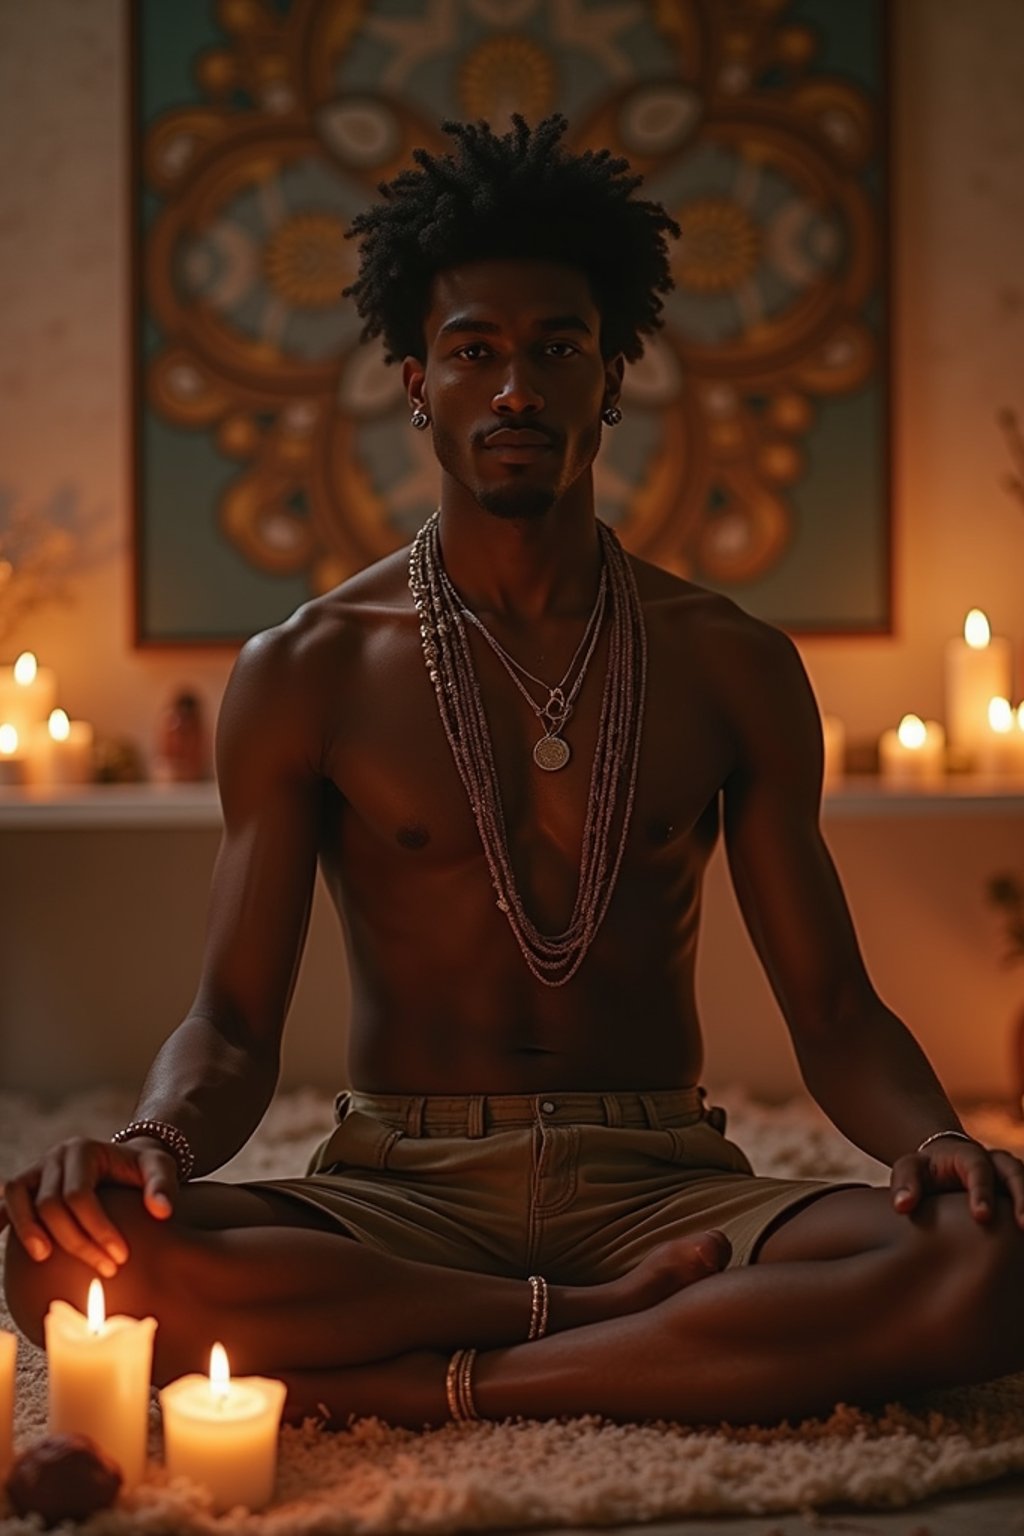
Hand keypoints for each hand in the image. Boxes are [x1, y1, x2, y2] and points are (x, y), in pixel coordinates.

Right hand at [0, 1137, 178, 1276]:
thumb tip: (162, 1211)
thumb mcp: (159, 1166)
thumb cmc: (141, 1167)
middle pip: (51, 1204)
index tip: (120, 1257)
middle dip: (75, 1240)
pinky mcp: (26, 1186)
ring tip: (45, 1258)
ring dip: (27, 1230)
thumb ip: (162, 1185)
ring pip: (18, 1198)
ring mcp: (37, 1170)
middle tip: (106, 1269)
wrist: (122, 1159)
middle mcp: (55, 1157)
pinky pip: (4, 1201)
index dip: (98, 1229)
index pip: (80, 1196)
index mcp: (83, 1150)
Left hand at [890, 1133, 1023, 1225]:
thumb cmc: (925, 1169)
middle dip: (1021, 1198)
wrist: (944, 1163)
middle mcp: (995, 1162)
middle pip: (1014, 1173)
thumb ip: (904, 1184)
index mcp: (967, 1155)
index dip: (982, 1191)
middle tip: (1023, 1226)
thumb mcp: (908, 1169)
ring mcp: (1009, 1176)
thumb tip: (903, 1206)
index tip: (981, 1216)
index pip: (978, 1169)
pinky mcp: (1015, 1191)